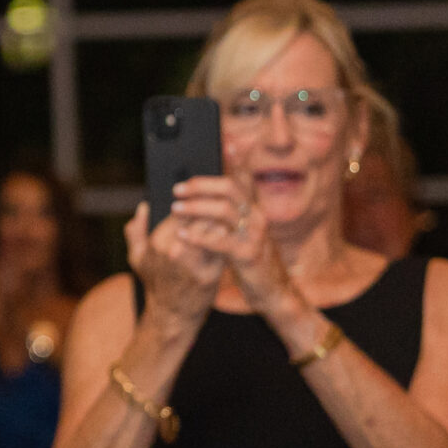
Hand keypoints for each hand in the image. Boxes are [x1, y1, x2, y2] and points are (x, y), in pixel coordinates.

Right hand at [123, 200, 225, 329]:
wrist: (171, 314)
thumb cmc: (156, 283)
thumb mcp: (137, 258)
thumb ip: (136, 231)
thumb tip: (144, 207)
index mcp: (158, 242)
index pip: (182, 210)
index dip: (196, 201)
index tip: (205, 198)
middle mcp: (175, 250)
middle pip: (199, 217)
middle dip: (211, 208)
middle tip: (223, 202)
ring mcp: (193, 263)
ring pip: (214, 230)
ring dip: (223, 221)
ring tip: (230, 216)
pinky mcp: (210, 274)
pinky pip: (222, 249)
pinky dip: (228, 239)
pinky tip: (232, 235)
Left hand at [163, 174, 290, 311]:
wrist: (272, 291)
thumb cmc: (249, 261)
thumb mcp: (241, 235)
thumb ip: (226, 218)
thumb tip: (199, 200)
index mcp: (253, 210)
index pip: (239, 181)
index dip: (225, 168)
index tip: (210, 156)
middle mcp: (257, 217)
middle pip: (230, 189)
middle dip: (201, 185)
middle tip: (177, 189)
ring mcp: (255, 235)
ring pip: (225, 211)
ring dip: (196, 207)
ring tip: (175, 208)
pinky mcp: (248, 255)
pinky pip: (220, 241)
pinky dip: (198, 236)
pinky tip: (181, 234)